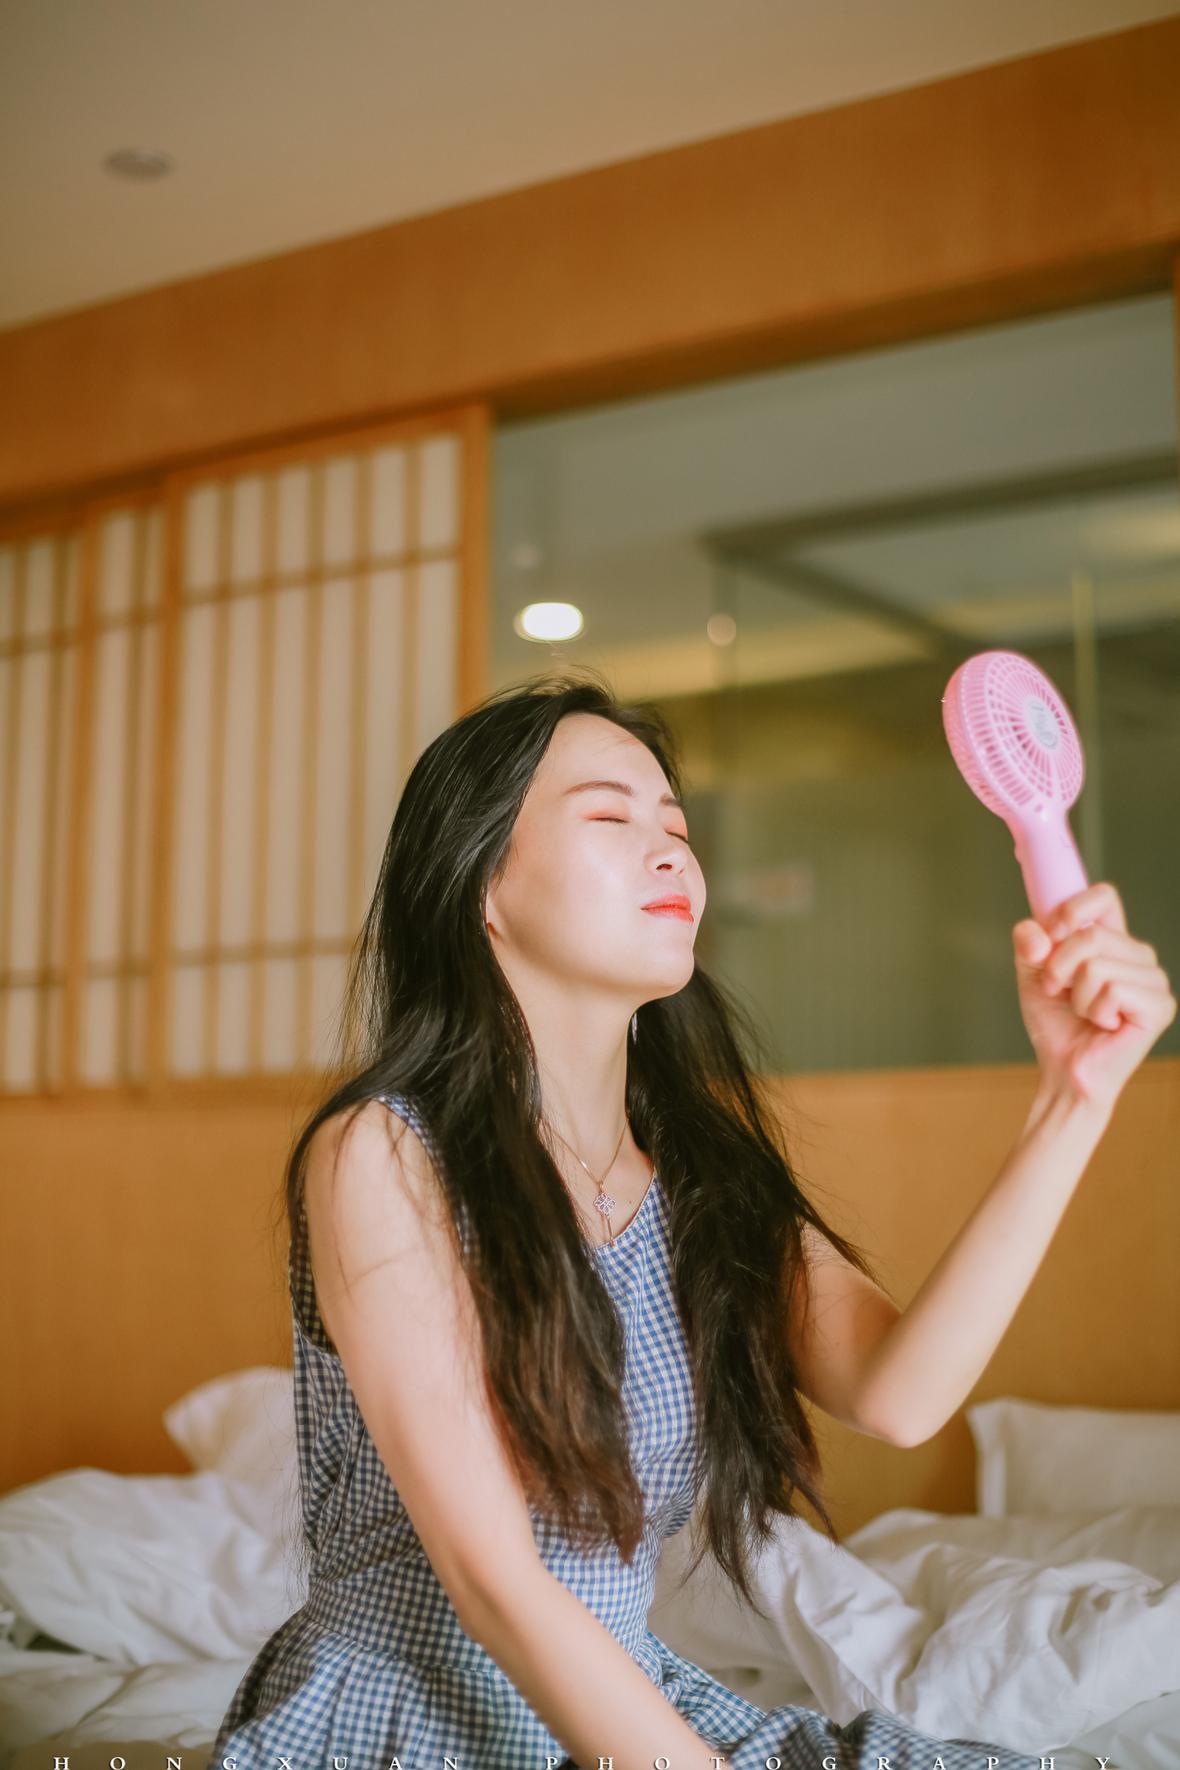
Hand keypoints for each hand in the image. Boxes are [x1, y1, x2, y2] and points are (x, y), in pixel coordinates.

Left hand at [1012, 881, 1175, 1112]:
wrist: (1063, 1069)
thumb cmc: (1056, 1023)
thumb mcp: (1032, 974)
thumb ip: (1029, 944)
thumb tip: (1037, 933)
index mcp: (1112, 939)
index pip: (1104, 896)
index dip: (1075, 908)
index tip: (1054, 932)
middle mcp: (1138, 954)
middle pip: (1092, 935)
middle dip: (1059, 967)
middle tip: (1059, 991)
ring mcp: (1152, 980)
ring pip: (1098, 965)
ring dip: (1077, 995)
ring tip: (1084, 1011)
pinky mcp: (1159, 1006)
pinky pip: (1113, 990)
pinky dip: (1094, 1010)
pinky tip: (1103, 1024)